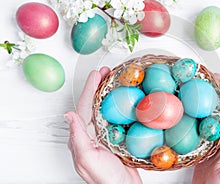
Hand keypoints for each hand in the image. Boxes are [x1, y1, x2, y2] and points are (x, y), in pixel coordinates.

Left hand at [65, 68, 141, 183]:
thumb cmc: (105, 179)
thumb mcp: (87, 159)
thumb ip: (77, 137)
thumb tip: (68, 115)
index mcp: (81, 137)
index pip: (83, 107)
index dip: (90, 89)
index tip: (97, 74)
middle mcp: (90, 134)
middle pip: (93, 104)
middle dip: (98, 86)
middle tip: (106, 72)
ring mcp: (103, 135)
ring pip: (104, 108)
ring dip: (108, 93)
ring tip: (114, 80)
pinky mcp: (115, 137)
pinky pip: (115, 117)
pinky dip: (118, 105)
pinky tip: (125, 99)